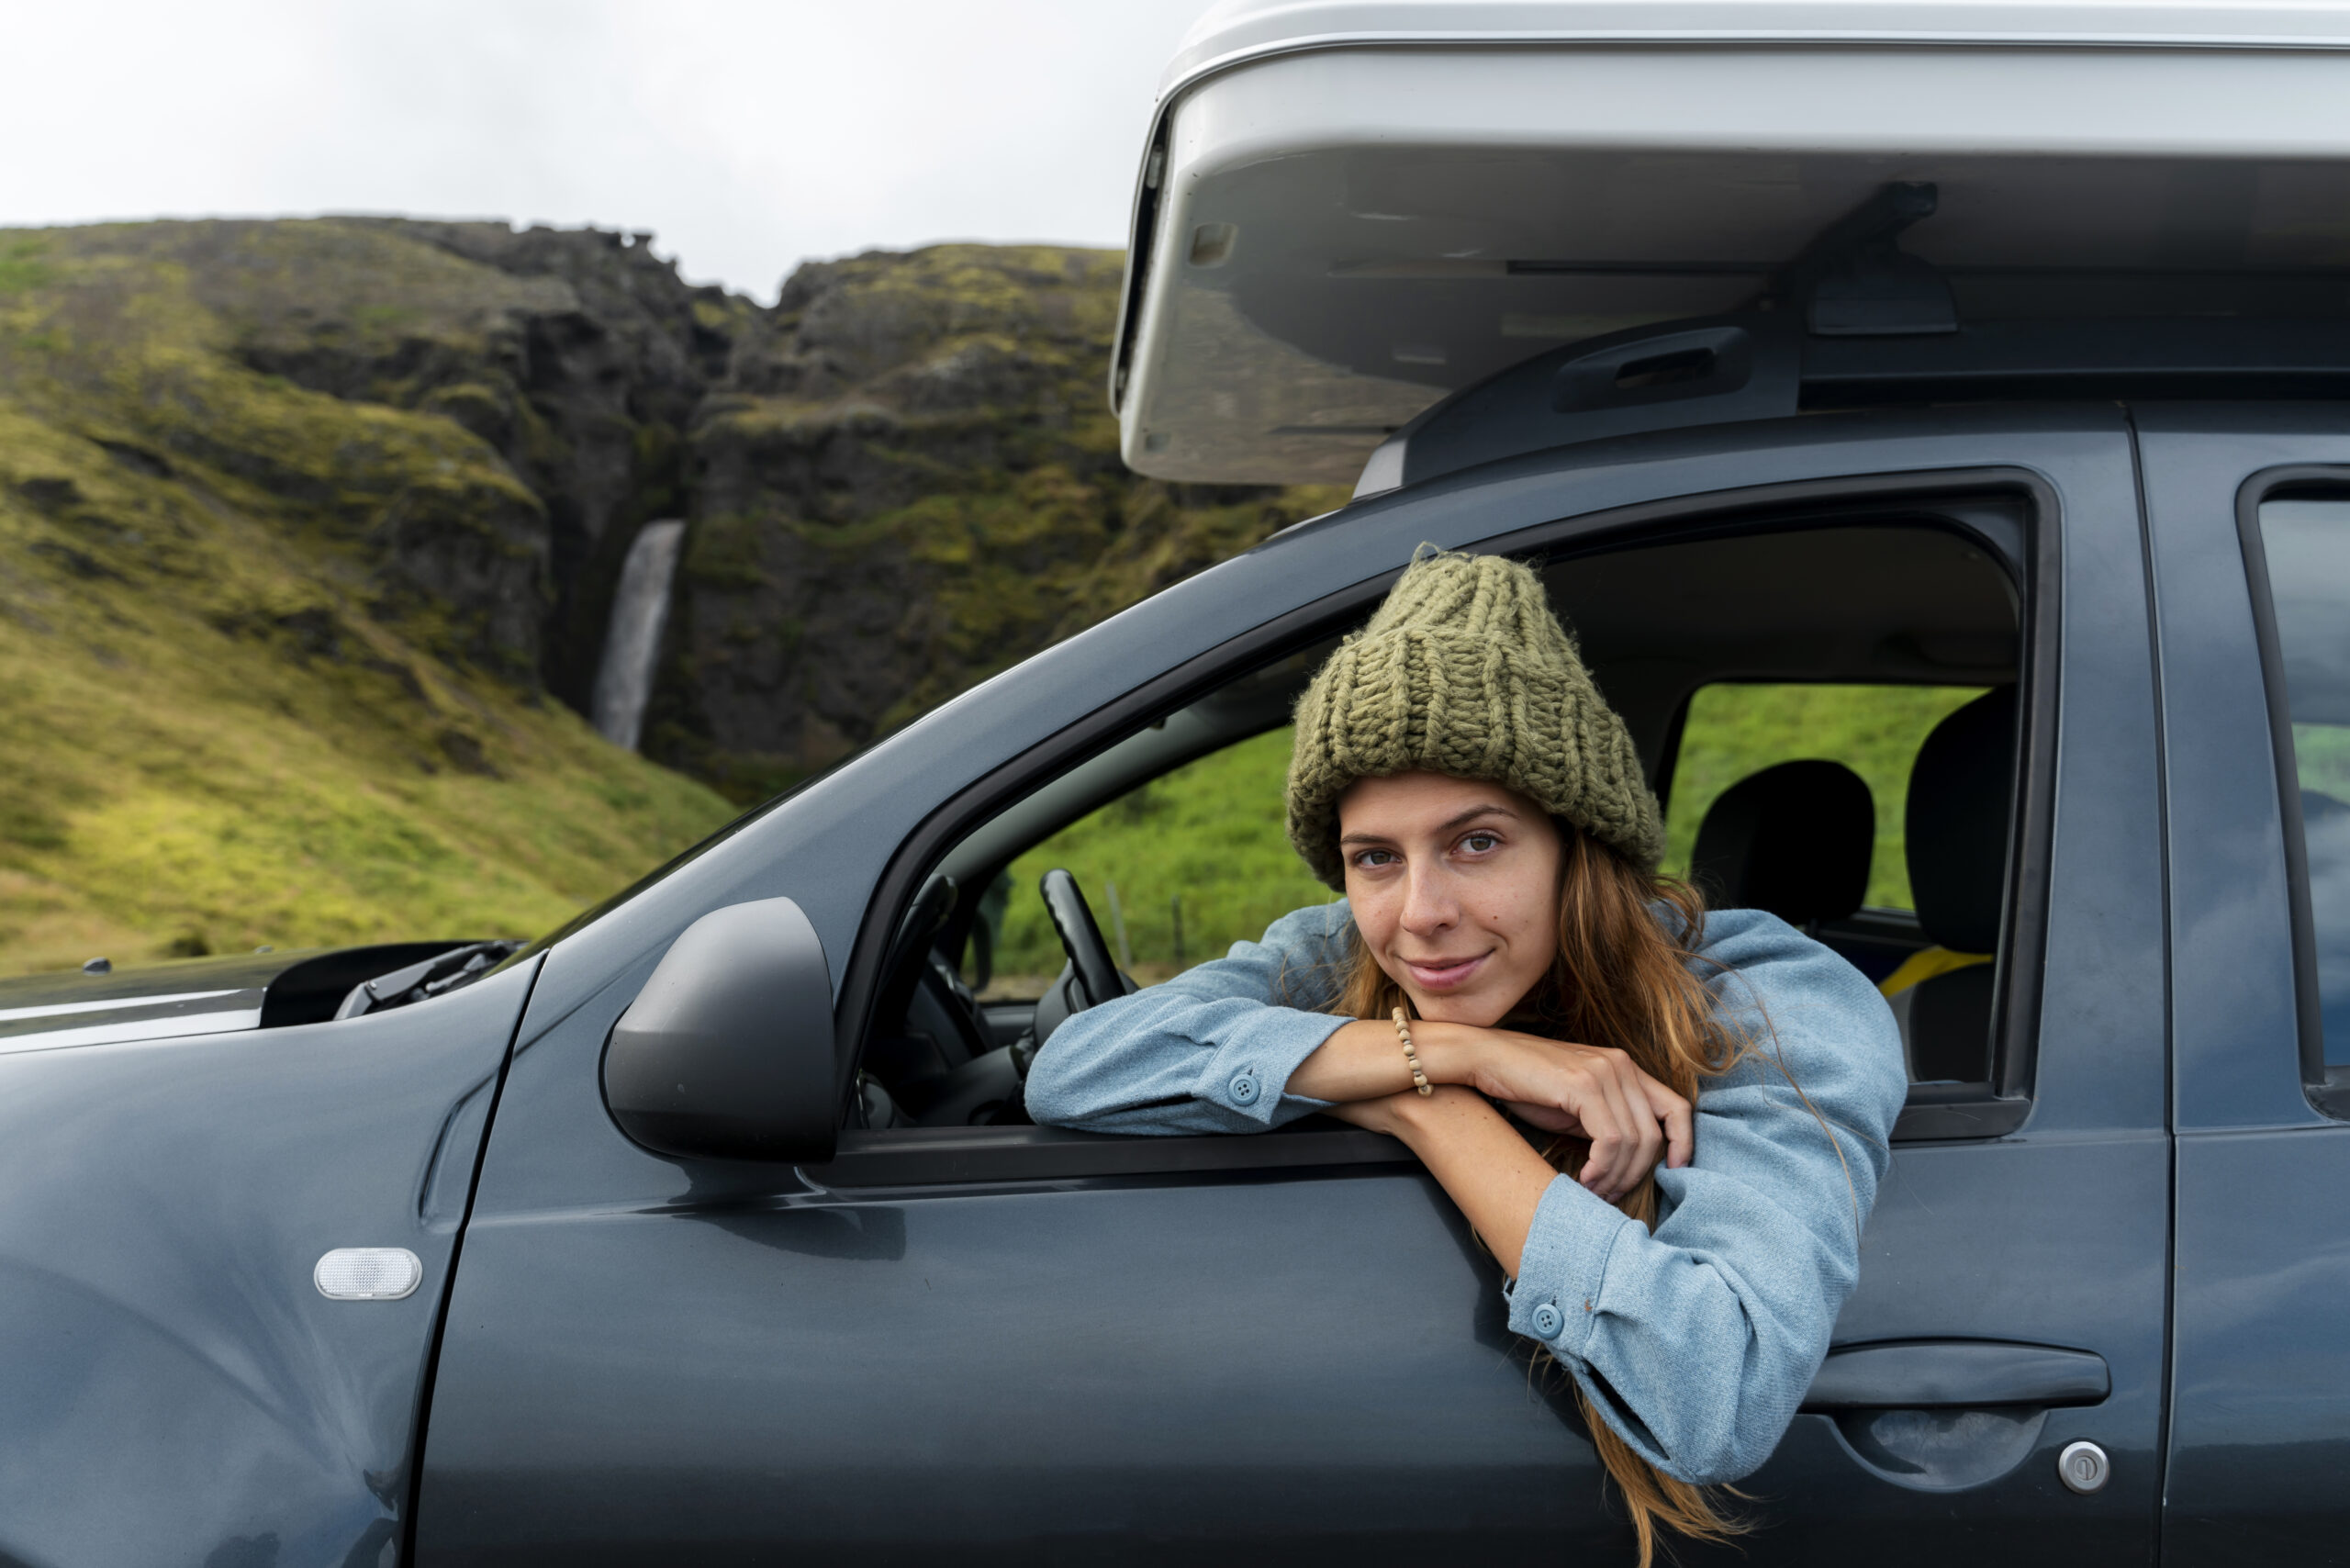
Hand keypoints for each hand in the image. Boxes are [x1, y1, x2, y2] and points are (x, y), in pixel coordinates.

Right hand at [1418, 1023, 1692, 1202]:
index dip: (1683, 1143)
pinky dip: (1602, 1167)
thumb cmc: (1524, 1085)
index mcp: (1625, 1067)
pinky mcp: (1583, 1085)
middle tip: (1608, 1194)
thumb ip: (1608, 1120)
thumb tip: (1632, 1162)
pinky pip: (1611, 1139)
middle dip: (1635, 1174)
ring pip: (1633, 1141)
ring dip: (1615, 1176)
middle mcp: (1621, 1065)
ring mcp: (1604, 1072)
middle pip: (1653, 1134)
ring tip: (1592, 1190)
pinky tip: (1584, 1179)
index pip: (1676, 1107)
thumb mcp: (1577, 1104)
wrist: (1482, 1059)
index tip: (1674, 1171)